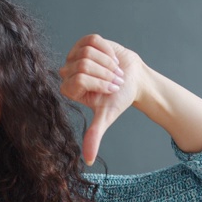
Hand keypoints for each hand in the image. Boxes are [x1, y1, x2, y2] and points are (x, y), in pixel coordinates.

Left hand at [59, 34, 144, 165]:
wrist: (133, 79)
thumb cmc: (118, 98)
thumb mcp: (106, 116)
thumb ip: (94, 135)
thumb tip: (88, 161)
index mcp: (69, 89)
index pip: (78, 79)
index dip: (98, 83)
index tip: (110, 89)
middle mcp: (68, 72)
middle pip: (82, 64)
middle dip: (104, 73)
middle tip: (114, 80)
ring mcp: (76, 55)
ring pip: (87, 51)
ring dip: (107, 62)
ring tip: (114, 70)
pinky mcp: (86, 42)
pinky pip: (93, 41)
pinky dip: (107, 50)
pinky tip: (112, 58)